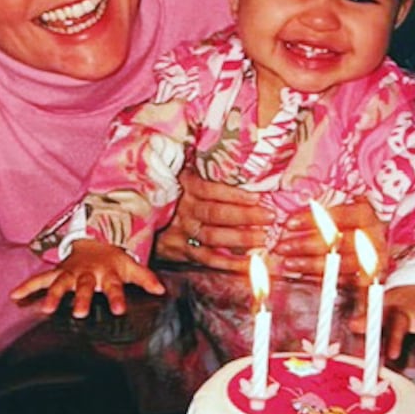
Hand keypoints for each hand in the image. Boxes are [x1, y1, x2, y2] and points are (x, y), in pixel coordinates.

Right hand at [10, 240, 164, 318]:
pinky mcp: (57, 272)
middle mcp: (87, 273)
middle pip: (84, 287)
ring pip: (60, 284)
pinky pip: (40, 279)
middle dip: (82, 298)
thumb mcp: (130, 266)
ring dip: (53, 295)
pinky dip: (27, 286)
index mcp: (106, 273)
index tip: (118, 310)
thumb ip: (145, 278)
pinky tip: (14, 295)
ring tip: (47, 309)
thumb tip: (161, 291)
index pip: (114, 287)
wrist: (94, 238)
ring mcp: (70, 273)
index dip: (116, 298)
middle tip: (80, 312)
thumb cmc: (112, 259)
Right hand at [154, 168, 271, 271]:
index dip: (233, 194)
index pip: (209, 190)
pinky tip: (249, 263)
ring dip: (240, 239)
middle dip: (244, 216)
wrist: (144, 216)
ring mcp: (182, 231)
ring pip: (212, 236)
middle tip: (269, 217)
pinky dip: (229, 263)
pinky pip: (207, 259)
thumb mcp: (184, 170)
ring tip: (263, 238)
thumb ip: (204, 163)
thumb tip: (236, 150)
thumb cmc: (176, 189)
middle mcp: (183, 209)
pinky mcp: (182, 250)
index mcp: (184, 185)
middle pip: (214, 214)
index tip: (257, 197)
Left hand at [271, 199, 386, 280]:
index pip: (336, 215)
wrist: (376, 242)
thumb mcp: (341, 207)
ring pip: (339, 263)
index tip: (288, 224)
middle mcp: (371, 236)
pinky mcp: (369, 278)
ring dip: (310, 264)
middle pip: (336, 242)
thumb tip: (292, 201)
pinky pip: (343, 281)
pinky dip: (322, 278)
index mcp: (364, 214)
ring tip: (287, 263)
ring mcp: (372, 259)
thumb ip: (321, 209)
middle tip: (282, 247)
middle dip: (305, 245)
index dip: (311, 220)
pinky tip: (303, 275)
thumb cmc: (352, 221)